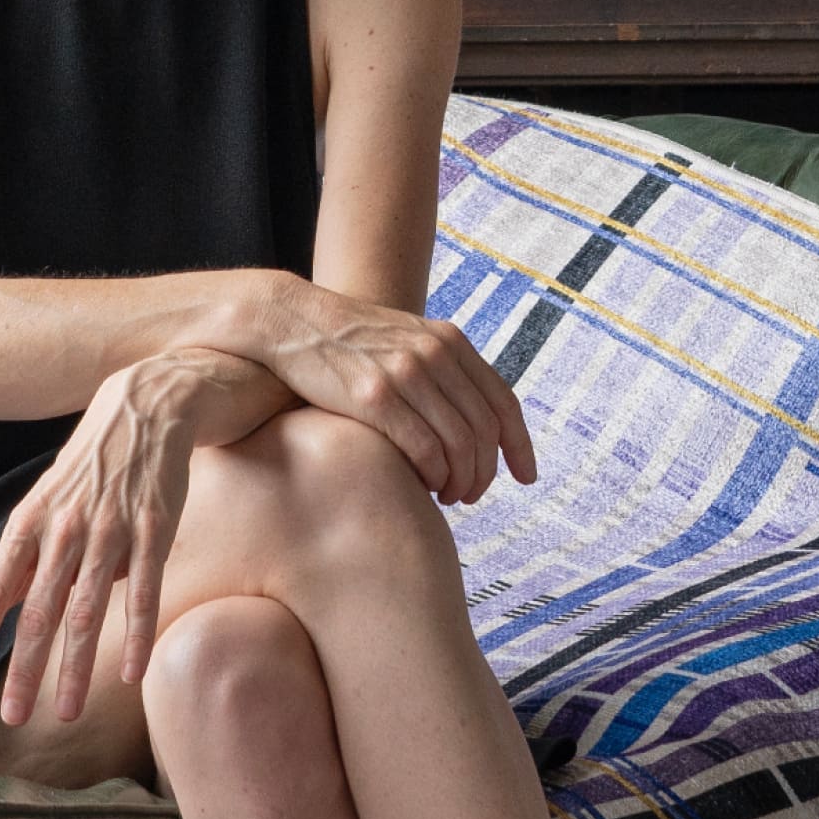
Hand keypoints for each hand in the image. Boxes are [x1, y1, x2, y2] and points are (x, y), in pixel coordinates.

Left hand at [0, 347, 278, 726]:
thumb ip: (27, 555)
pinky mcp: (154, 528)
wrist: (146, 406)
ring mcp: (111, 530)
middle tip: (15, 718)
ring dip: (75, 667)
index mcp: (31, 522)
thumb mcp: (46, 500)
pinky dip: (136, 634)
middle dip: (25, 669)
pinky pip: (145, 590)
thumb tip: (1, 606)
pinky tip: (132, 673)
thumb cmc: (91, 463)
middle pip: (40, 611)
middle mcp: (65, 529)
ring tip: (65, 712)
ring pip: (88, 610)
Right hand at [251, 278, 536, 506]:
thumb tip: (469, 416)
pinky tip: (424, 487)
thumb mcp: (404, 339)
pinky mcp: (374, 397)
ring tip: (449, 496)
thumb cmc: (347, 341)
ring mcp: (406, 374)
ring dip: (461, 481)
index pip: (502, 401)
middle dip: (486, 472)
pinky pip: (424, 449)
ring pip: (460, 445)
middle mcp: (435, 354)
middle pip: (484, 430)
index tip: (527, 476)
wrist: (290, 321)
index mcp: (449, 341)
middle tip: (472, 495)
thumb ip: (440, 368)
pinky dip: (433, 476)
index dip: (520, 445)